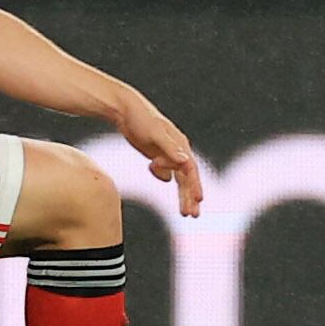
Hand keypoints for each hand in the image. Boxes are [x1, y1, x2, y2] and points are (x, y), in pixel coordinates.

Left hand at [112, 91, 203, 215]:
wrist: (126, 110)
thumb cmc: (141, 119)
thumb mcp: (155, 134)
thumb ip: (170, 149)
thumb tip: (186, 161)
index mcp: (181, 145)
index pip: (190, 169)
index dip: (195, 184)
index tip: (198, 200)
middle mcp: (178, 150)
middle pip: (187, 177)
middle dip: (190, 196)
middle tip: (193, 215)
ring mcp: (168, 153)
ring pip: (179, 178)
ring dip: (183, 194)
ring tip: (185, 213)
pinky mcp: (158, 154)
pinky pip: (166, 170)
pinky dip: (167, 178)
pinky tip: (166, 181)